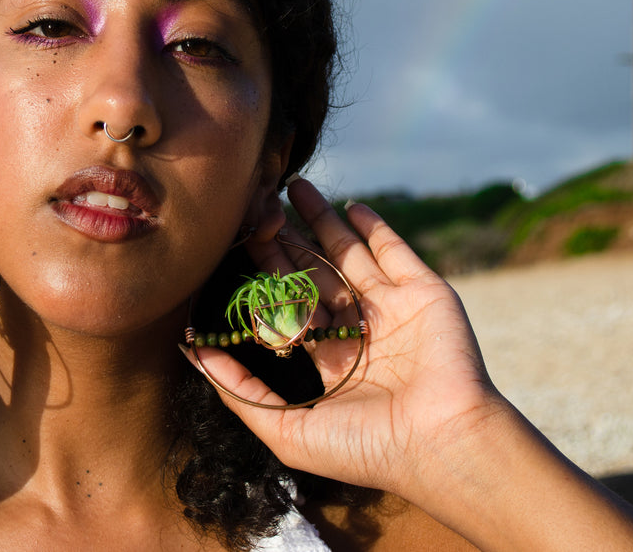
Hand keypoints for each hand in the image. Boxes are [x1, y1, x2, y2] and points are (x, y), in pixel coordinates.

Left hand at [187, 177, 505, 498]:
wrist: (441, 441)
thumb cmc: (364, 447)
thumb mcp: (286, 430)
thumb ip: (239, 391)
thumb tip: (191, 353)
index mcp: (330, 363)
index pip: (288, 309)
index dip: (262, 279)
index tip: (234, 248)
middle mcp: (359, 332)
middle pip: (313, 273)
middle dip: (285, 240)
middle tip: (256, 204)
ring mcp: (392, 309)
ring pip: (348, 253)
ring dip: (322, 219)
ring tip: (293, 185)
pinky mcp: (423, 291)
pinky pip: (394, 251)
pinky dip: (373, 226)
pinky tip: (349, 205)